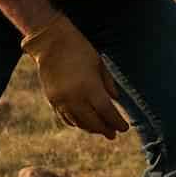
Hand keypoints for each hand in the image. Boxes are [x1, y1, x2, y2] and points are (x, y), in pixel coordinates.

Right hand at [21, 14, 128, 138]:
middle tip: (113, 134)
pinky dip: (75, 123)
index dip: (116, 122)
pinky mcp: (52, 99)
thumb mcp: (99, 64)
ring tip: (100, 130)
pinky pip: (65, 117)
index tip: (125, 128)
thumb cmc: (79, 49)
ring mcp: (61, 100)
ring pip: (78, 122)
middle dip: (105, 129)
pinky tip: (83, 124)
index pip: (106, 112)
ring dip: (90, 128)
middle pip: (92, 121)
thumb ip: (108, 84)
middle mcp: (74, 97)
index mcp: (89, 87)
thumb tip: (115, 100)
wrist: (51, 42)